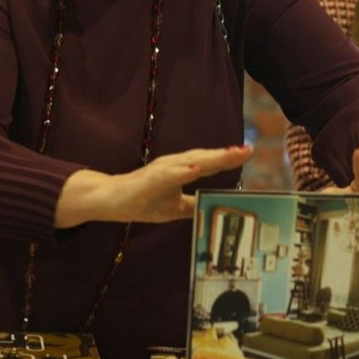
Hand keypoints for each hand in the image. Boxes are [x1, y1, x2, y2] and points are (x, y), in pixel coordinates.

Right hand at [55, 145, 253, 228]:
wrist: (110, 200)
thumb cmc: (142, 201)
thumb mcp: (175, 208)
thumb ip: (194, 205)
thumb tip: (214, 208)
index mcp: (180, 170)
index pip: (209, 163)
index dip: (228, 158)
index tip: (248, 152)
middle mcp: (173, 165)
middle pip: (204, 158)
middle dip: (226, 155)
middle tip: (247, 150)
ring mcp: (161, 171)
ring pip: (190, 162)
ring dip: (211, 158)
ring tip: (230, 154)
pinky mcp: (150, 179)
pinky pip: (169, 175)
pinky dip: (183, 171)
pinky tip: (196, 169)